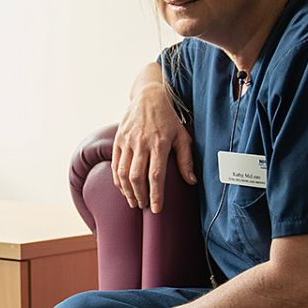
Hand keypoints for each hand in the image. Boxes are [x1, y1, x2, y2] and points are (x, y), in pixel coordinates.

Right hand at [112, 81, 196, 212]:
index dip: (156, 195)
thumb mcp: (182, 136)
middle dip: (140, 196)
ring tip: (133, 201)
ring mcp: (128, 141)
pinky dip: (118, 180)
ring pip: (123, 173)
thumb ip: (186, 159)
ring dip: (127, 191)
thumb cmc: (169, 119)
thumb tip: (191, 181)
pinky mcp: (118, 140)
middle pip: (137, 177)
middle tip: (144, 206)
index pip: (156, 175)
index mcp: (159, 144)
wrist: (149, 97)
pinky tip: (123, 188)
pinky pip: (115, 164)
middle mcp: (142, 143)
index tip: (156, 209)